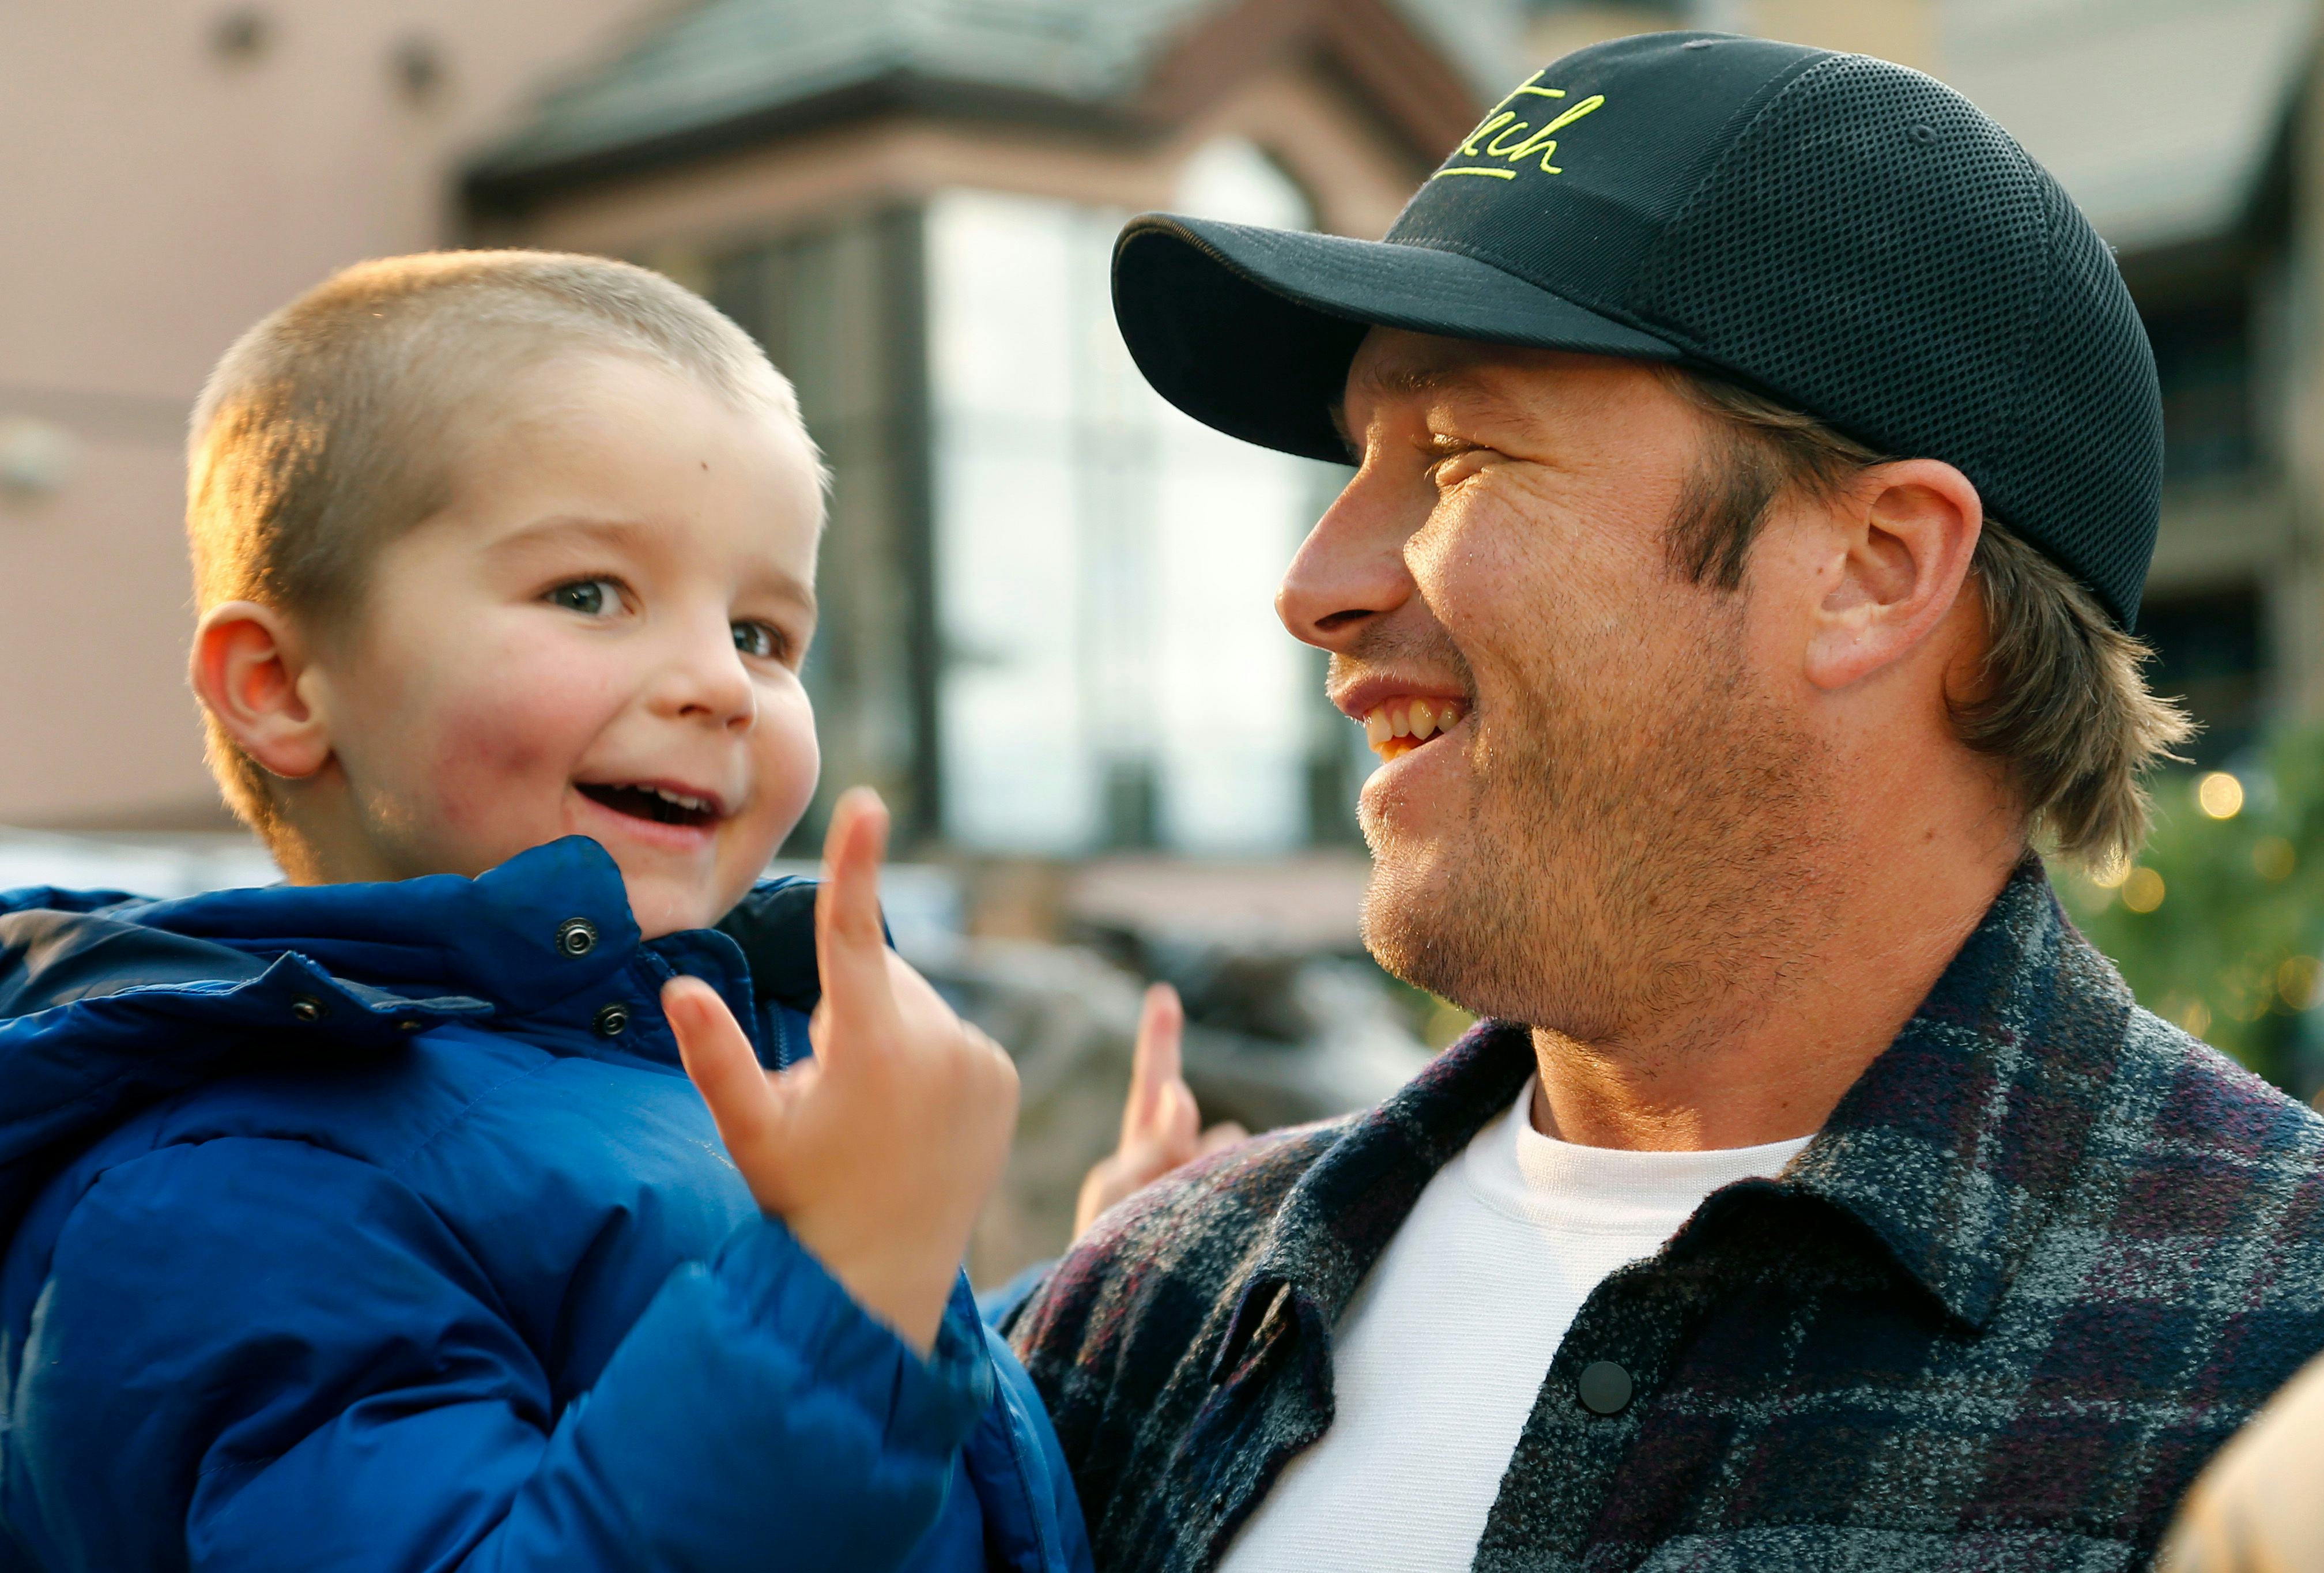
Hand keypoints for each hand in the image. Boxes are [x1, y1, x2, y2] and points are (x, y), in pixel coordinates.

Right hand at [665, 788, 1019, 1353]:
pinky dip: (927, 1060)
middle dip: (849, 1012)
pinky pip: (951, 1039)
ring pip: (914, 1009)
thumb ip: (715, 1056)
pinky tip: (911, 1121)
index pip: (855, 934)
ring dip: (887, 1039)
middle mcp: (936, 1042)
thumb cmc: (800, 1201)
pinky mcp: (1002, 1078)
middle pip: (879, 978)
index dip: (856, 863)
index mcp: (869, 1044)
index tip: (870, 804)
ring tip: (871, 1118)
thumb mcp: (750, 1132)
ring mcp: (978, 1060)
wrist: (880, 1276)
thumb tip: (678, 988)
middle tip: (829, 1095)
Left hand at [1073, 984, 1246, 1237]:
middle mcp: (1179, 1166)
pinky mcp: (1232, 1219)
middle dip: (1198, 1146)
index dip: (1160, 1042)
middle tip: (1181, 1172)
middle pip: (1211, 1132)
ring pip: (1232, 1157)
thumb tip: (1180, 1095)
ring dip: (1213, 1174)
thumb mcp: (1114, 1193)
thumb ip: (1148, 1143)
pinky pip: (1247, 1185)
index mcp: (1142, 1152)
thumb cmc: (1107, 1254)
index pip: (1154, 1089)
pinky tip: (1212, 1226)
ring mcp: (1207, 1192)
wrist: (1121, 1329)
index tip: (1161, 995)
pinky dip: (1235, 1191)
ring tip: (1180, 1222)